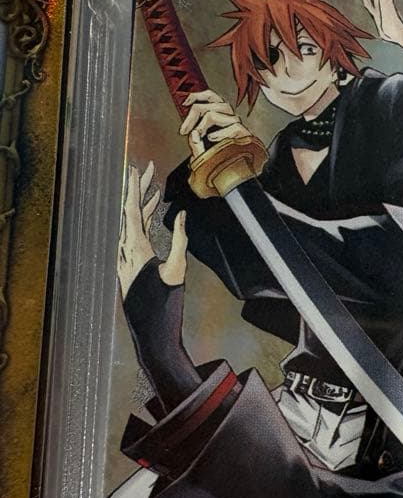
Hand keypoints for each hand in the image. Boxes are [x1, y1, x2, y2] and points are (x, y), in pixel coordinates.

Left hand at [118, 161, 187, 298]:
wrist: (151, 328)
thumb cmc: (164, 302)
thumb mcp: (177, 269)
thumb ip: (179, 240)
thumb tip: (181, 216)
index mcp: (135, 248)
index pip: (132, 210)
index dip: (135, 188)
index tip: (136, 169)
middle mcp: (126, 250)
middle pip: (130, 212)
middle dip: (139, 189)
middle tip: (148, 170)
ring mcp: (126, 257)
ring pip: (132, 223)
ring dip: (143, 204)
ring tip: (154, 189)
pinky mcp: (131, 263)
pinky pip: (134, 234)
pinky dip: (143, 220)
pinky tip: (151, 214)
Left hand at [180, 89, 250, 159]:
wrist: (232, 174)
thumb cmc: (217, 161)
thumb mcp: (200, 150)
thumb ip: (194, 140)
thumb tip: (192, 132)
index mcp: (219, 114)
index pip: (210, 95)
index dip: (197, 96)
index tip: (184, 103)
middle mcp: (228, 116)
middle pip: (209, 102)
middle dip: (192, 116)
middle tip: (185, 130)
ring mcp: (236, 124)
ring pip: (214, 114)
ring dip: (202, 125)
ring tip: (200, 136)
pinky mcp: (244, 133)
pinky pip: (231, 127)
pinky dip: (219, 134)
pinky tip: (213, 139)